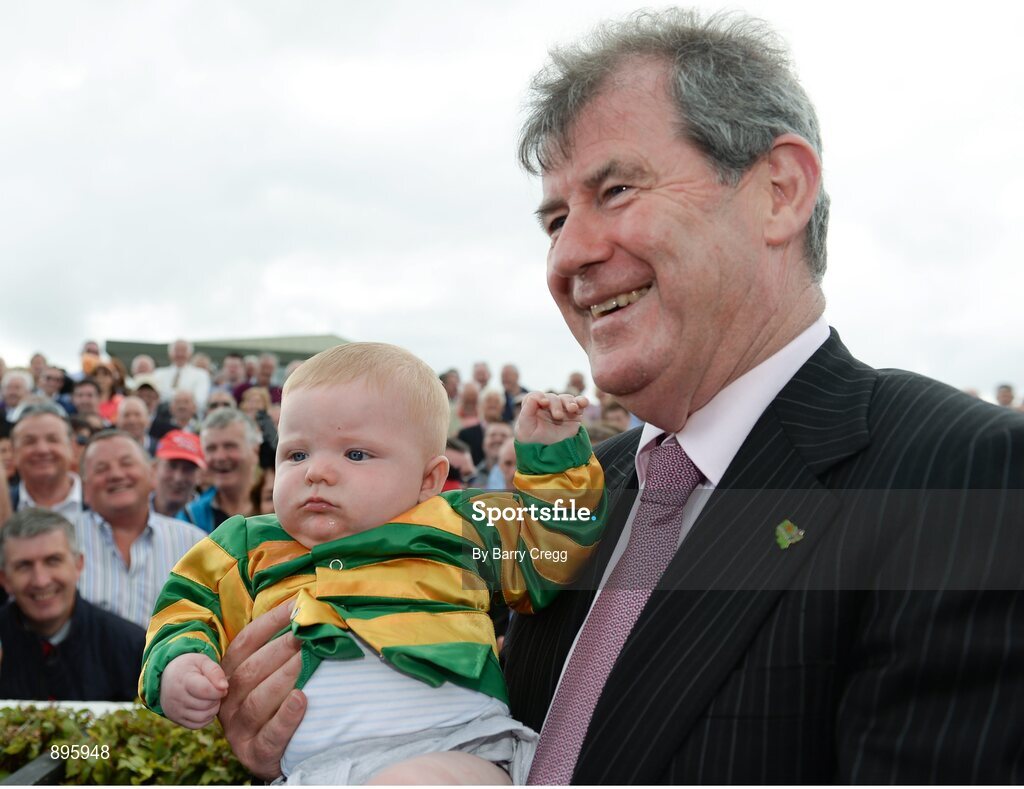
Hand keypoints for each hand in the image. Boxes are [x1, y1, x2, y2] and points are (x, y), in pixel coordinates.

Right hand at [161, 653, 227, 729]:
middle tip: (216, 690)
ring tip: (211, 698)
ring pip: (202, 717)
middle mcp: (177, 698)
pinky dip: (206, 718)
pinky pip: (197, 725)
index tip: (222, 685)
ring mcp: (175, 710)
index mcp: (183, 680)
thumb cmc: (189, 667)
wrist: (166, 677)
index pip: (206, 691)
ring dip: (213, 709)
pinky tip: (206, 707)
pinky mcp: (176, 719)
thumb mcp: (202, 661)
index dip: (219, 690)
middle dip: (216, 698)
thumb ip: (215, 671)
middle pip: (206, 705)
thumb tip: (224, 687)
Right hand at [218, 602, 304, 780]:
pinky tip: (302, 699)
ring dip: (283, 677)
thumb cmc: (276, 704)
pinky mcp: (255, 753)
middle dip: (280, 648)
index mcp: (228, 676)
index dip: (270, 622)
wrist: (276, 754)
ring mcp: (239, 729)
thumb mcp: (269, 675)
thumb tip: (308, 611)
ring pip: (257, 700)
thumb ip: (280, 649)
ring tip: (305, 660)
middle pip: (250, 671)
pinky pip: (270, 734)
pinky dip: (286, 716)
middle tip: (305, 633)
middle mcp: (228, 701)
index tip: (296, 605)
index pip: (245, 643)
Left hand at [515, 392, 588, 443]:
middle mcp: (548, 407)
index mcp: (533, 408)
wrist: (551, 456)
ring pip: (566, 399)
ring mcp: (562, 410)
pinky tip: (584, 403)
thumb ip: (527, 412)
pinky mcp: (574, 415)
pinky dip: (582, 402)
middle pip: (552, 398)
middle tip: (558, 416)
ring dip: (570, 402)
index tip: (543, 402)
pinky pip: (579, 404)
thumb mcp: (525, 430)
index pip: (535, 396)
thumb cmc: (534, 442)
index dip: (539, 397)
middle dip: (556, 405)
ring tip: (572, 409)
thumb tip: (533, 398)